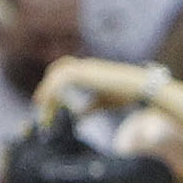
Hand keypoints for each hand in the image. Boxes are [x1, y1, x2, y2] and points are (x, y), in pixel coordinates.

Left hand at [32, 54, 146, 114]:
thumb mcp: (103, 102)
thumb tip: (78, 116)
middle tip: (41, 109)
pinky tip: (46, 105)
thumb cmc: (126, 95)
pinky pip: (59, 80)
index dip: (53, 88)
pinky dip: (50, 92)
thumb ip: (90, 107)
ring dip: (47, 92)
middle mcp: (85, 66)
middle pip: (57, 71)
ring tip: (43, 111)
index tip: (46, 107)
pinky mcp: (83, 73)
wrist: (140, 88)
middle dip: (47, 88)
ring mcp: (84, 67)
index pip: (64, 74)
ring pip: (56, 75)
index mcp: (89, 70)